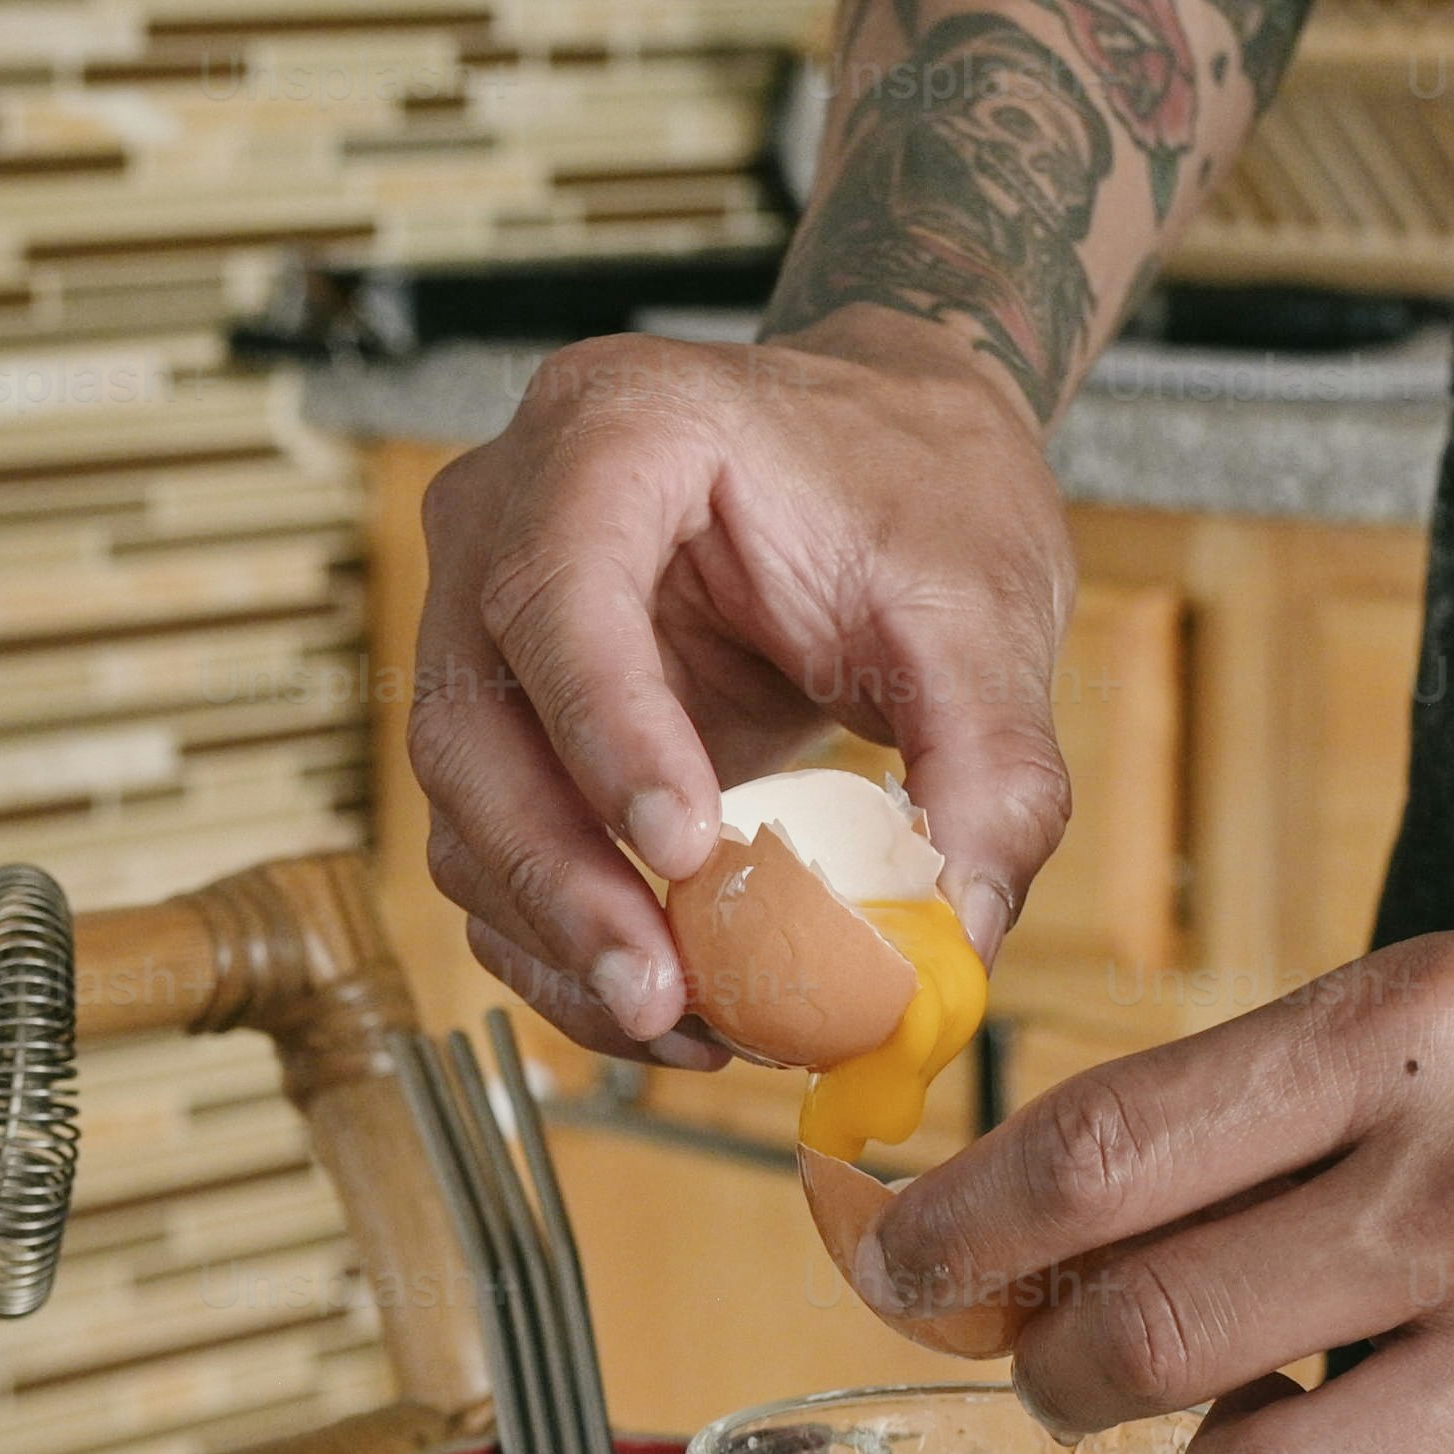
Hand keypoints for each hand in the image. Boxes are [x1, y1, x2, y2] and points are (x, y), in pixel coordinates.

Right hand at [409, 319, 1079, 1067]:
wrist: (890, 455)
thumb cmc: (922, 492)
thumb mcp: (985, 614)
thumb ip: (992, 768)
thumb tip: (962, 942)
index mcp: (619, 431)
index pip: (559, 588)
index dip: (606, 730)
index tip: (687, 853)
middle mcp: (508, 514)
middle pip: (472, 720)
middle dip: (558, 879)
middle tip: (662, 990)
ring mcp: (482, 617)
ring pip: (461, 807)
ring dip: (554, 937)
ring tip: (681, 1022)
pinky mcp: (507, 716)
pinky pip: (492, 851)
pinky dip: (561, 944)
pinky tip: (669, 1007)